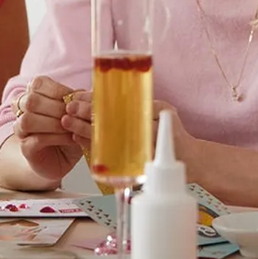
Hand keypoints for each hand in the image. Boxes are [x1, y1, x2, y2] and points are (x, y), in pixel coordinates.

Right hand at [13, 76, 83, 182]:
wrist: (61, 158)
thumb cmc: (69, 131)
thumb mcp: (76, 112)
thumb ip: (77, 100)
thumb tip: (82, 94)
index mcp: (33, 94)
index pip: (38, 84)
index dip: (57, 90)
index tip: (73, 100)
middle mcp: (22, 110)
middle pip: (31, 101)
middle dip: (56, 108)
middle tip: (73, 116)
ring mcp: (21, 130)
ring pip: (28, 120)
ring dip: (53, 123)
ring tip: (71, 128)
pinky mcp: (25, 148)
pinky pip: (35, 139)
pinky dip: (56, 138)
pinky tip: (70, 139)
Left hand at [61, 95, 195, 169]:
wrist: (189, 161)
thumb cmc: (175, 135)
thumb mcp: (165, 111)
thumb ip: (146, 104)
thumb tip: (110, 94)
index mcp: (150, 115)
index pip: (116, 105)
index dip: (95, 100)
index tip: (78, 97)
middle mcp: (142, 133)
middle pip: (107, 122)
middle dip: (85, 115)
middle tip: (69, 109)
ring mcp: (136, 150)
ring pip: (103, 139)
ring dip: (83, 131)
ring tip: (68, 124)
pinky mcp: (131, 164)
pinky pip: (106, 154)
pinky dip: (91, 146)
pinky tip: (78, 139)